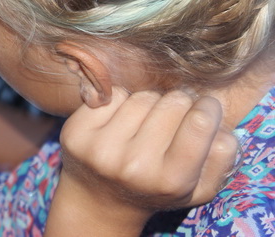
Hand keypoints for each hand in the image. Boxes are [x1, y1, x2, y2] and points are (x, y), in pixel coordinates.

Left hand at [49, 89, 237, 234]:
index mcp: (171, 180)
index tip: (205, 106)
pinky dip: (120, 101)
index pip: (199, 122)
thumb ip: (220, 158)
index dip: (208, 107)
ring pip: (141, 96)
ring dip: (148, 103)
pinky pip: (112, 94)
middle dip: (179, 103)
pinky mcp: (76, 133)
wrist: (99, 201)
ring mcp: (101, 149)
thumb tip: (220, 122)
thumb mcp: (198, 187)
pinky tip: (119, 122)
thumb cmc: (156, 188)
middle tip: (172, 117)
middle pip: (172, 102)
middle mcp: (134, 166)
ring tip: (144, 124)